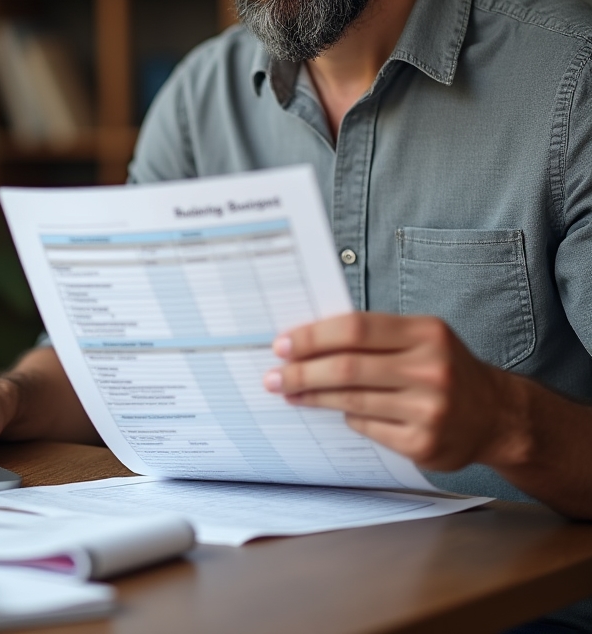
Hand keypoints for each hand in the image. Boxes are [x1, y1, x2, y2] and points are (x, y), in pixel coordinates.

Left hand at [262, 312, 521, 471]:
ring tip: (289, 392)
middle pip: (347, 368)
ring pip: (351, 401)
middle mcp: (432, 369)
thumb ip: (373, 335)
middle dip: (302, 372)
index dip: (312, 336)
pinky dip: (347, 417)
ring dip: (312, 396)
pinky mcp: (425, 444)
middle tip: (274, 376)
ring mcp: (430, 410)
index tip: (282, 344)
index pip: (355, 328)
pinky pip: (367, 427)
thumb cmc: (444, 367)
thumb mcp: (420, 337)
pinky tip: (336, 411)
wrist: (499, 415)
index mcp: (426, 333)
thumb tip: (307, 340)